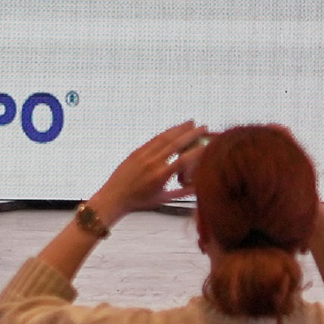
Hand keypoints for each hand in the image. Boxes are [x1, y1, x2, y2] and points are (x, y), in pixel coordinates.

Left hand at [93, 121, 208, 220]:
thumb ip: (183, 192)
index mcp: (161, 176)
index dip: (197, 151)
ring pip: (164, 138)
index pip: (183, 160)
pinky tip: (173, 129)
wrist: (115, 197)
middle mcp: (152, 163)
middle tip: (203, 127)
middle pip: (175, 144)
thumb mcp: (164, 199)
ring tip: (190, 123)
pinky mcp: (136, 152)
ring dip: (178, 129)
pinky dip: (165, 133)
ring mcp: (143, 155)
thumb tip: (199, 186)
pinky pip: (153, 139)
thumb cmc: (140, 201)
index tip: (208, 144)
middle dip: (191, 134)